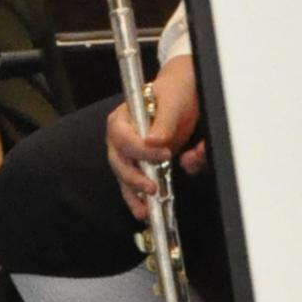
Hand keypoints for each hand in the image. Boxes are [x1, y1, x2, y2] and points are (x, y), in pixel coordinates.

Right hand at [106, 50, 207, 220]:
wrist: (182, 93)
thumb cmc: (174, 92)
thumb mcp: (172, 101)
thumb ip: (164, 121)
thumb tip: (153, 141)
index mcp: (122, 118)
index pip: (122, 138)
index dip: (140, 150)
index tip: (163, 153)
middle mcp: (120, 138)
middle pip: (118, 161)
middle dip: (134, 177)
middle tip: (153, 187)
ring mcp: (128, 154)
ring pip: (124, 177)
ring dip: (133, 194)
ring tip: (145, 208)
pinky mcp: (140, 165)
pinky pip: (133, 185)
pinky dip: (137, 199)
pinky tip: (143, 209)